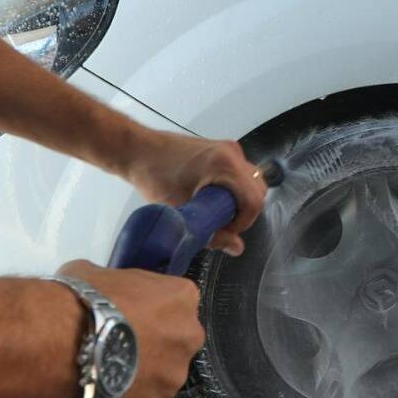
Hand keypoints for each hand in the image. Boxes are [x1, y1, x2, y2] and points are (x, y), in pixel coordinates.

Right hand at [52, 261, 204, 397]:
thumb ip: (113, 288)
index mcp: (181, 297)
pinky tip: (93, 395)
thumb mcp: (93, 275)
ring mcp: (172, 379)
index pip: (173, 302)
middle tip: (114, 347)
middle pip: (173, 343)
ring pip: (157, 379)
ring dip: (136, 377)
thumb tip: (100, 297)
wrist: (61, 346)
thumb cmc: (81, 299)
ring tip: (99, 375)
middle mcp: (187, 338)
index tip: (125, 315)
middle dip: (150, 346)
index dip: (147, 310)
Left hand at [119, 129, 267, 256]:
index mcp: (225, 165)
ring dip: (239, 200)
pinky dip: (234, 189)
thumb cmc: (155, 176)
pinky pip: (241, 174)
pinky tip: (212, 198)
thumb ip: (213, 234)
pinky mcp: (223, 150)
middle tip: (221, 224)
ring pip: (251, 182)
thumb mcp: (183, 211)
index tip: (226, 232)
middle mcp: (233, 153)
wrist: (139, 151)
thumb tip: (236, 248)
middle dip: (243, 212)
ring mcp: (229, 149)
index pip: (254, 200)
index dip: (244, 223)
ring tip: (215, 211)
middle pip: (257, 190)